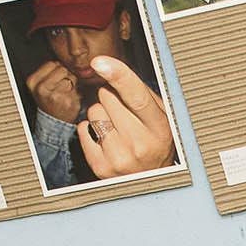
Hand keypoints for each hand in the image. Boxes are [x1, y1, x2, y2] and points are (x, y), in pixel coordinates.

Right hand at [23, 57, 83, 124]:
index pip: (52, 63)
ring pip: (72, 78)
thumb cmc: (49, 100)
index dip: (57, 69)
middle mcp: (42, 88)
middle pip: (63, 69)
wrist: (54, 121)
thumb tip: (65, 60)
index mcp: (33, 81)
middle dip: (65, 75)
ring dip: (72, 84)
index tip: (55, 78)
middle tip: (61, 87)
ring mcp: (56, 96)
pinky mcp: (68, 102)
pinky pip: (78, 89)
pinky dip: (77, 93)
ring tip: (66, 93)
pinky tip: (70, 99)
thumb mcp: (40, 84)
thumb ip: (49, 70)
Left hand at [74, 56, 174, 179]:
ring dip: (101, 114)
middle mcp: (140, 144)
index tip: (99, 63)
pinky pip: (83, 130)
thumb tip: (109, 67)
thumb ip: (141, 93)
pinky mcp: (101, 167)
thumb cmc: (156, 142)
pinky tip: (107, 140)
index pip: (136, 97)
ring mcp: (119, 157)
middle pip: (107, 97)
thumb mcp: (162, 118)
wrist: (152, 182)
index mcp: (160, 129)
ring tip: (118, 130)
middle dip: (111, 97)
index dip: (118, 76)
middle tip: (125, 114)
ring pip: (94, 112)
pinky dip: (90, 130)